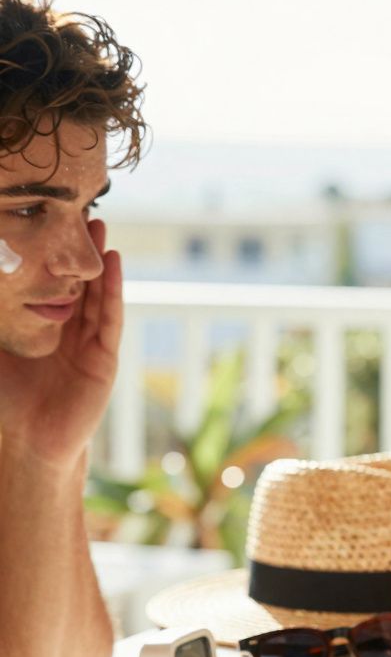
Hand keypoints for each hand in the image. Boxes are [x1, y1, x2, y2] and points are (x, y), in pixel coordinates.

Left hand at [0, 219, 122, 468]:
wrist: (28, 444)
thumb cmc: (5, 404)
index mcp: (41, 332)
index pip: (47, 287)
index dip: (49, 258)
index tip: (46, 225)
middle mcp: (67, 334)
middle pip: (76, 284)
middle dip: (77, 252)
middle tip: (79, 213)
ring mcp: (89, 344)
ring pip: (95, 294)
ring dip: (98, 261)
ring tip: (99, 228)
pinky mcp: (105, 356)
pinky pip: (110, 315)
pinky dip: (112, 288)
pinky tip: (114, 262)